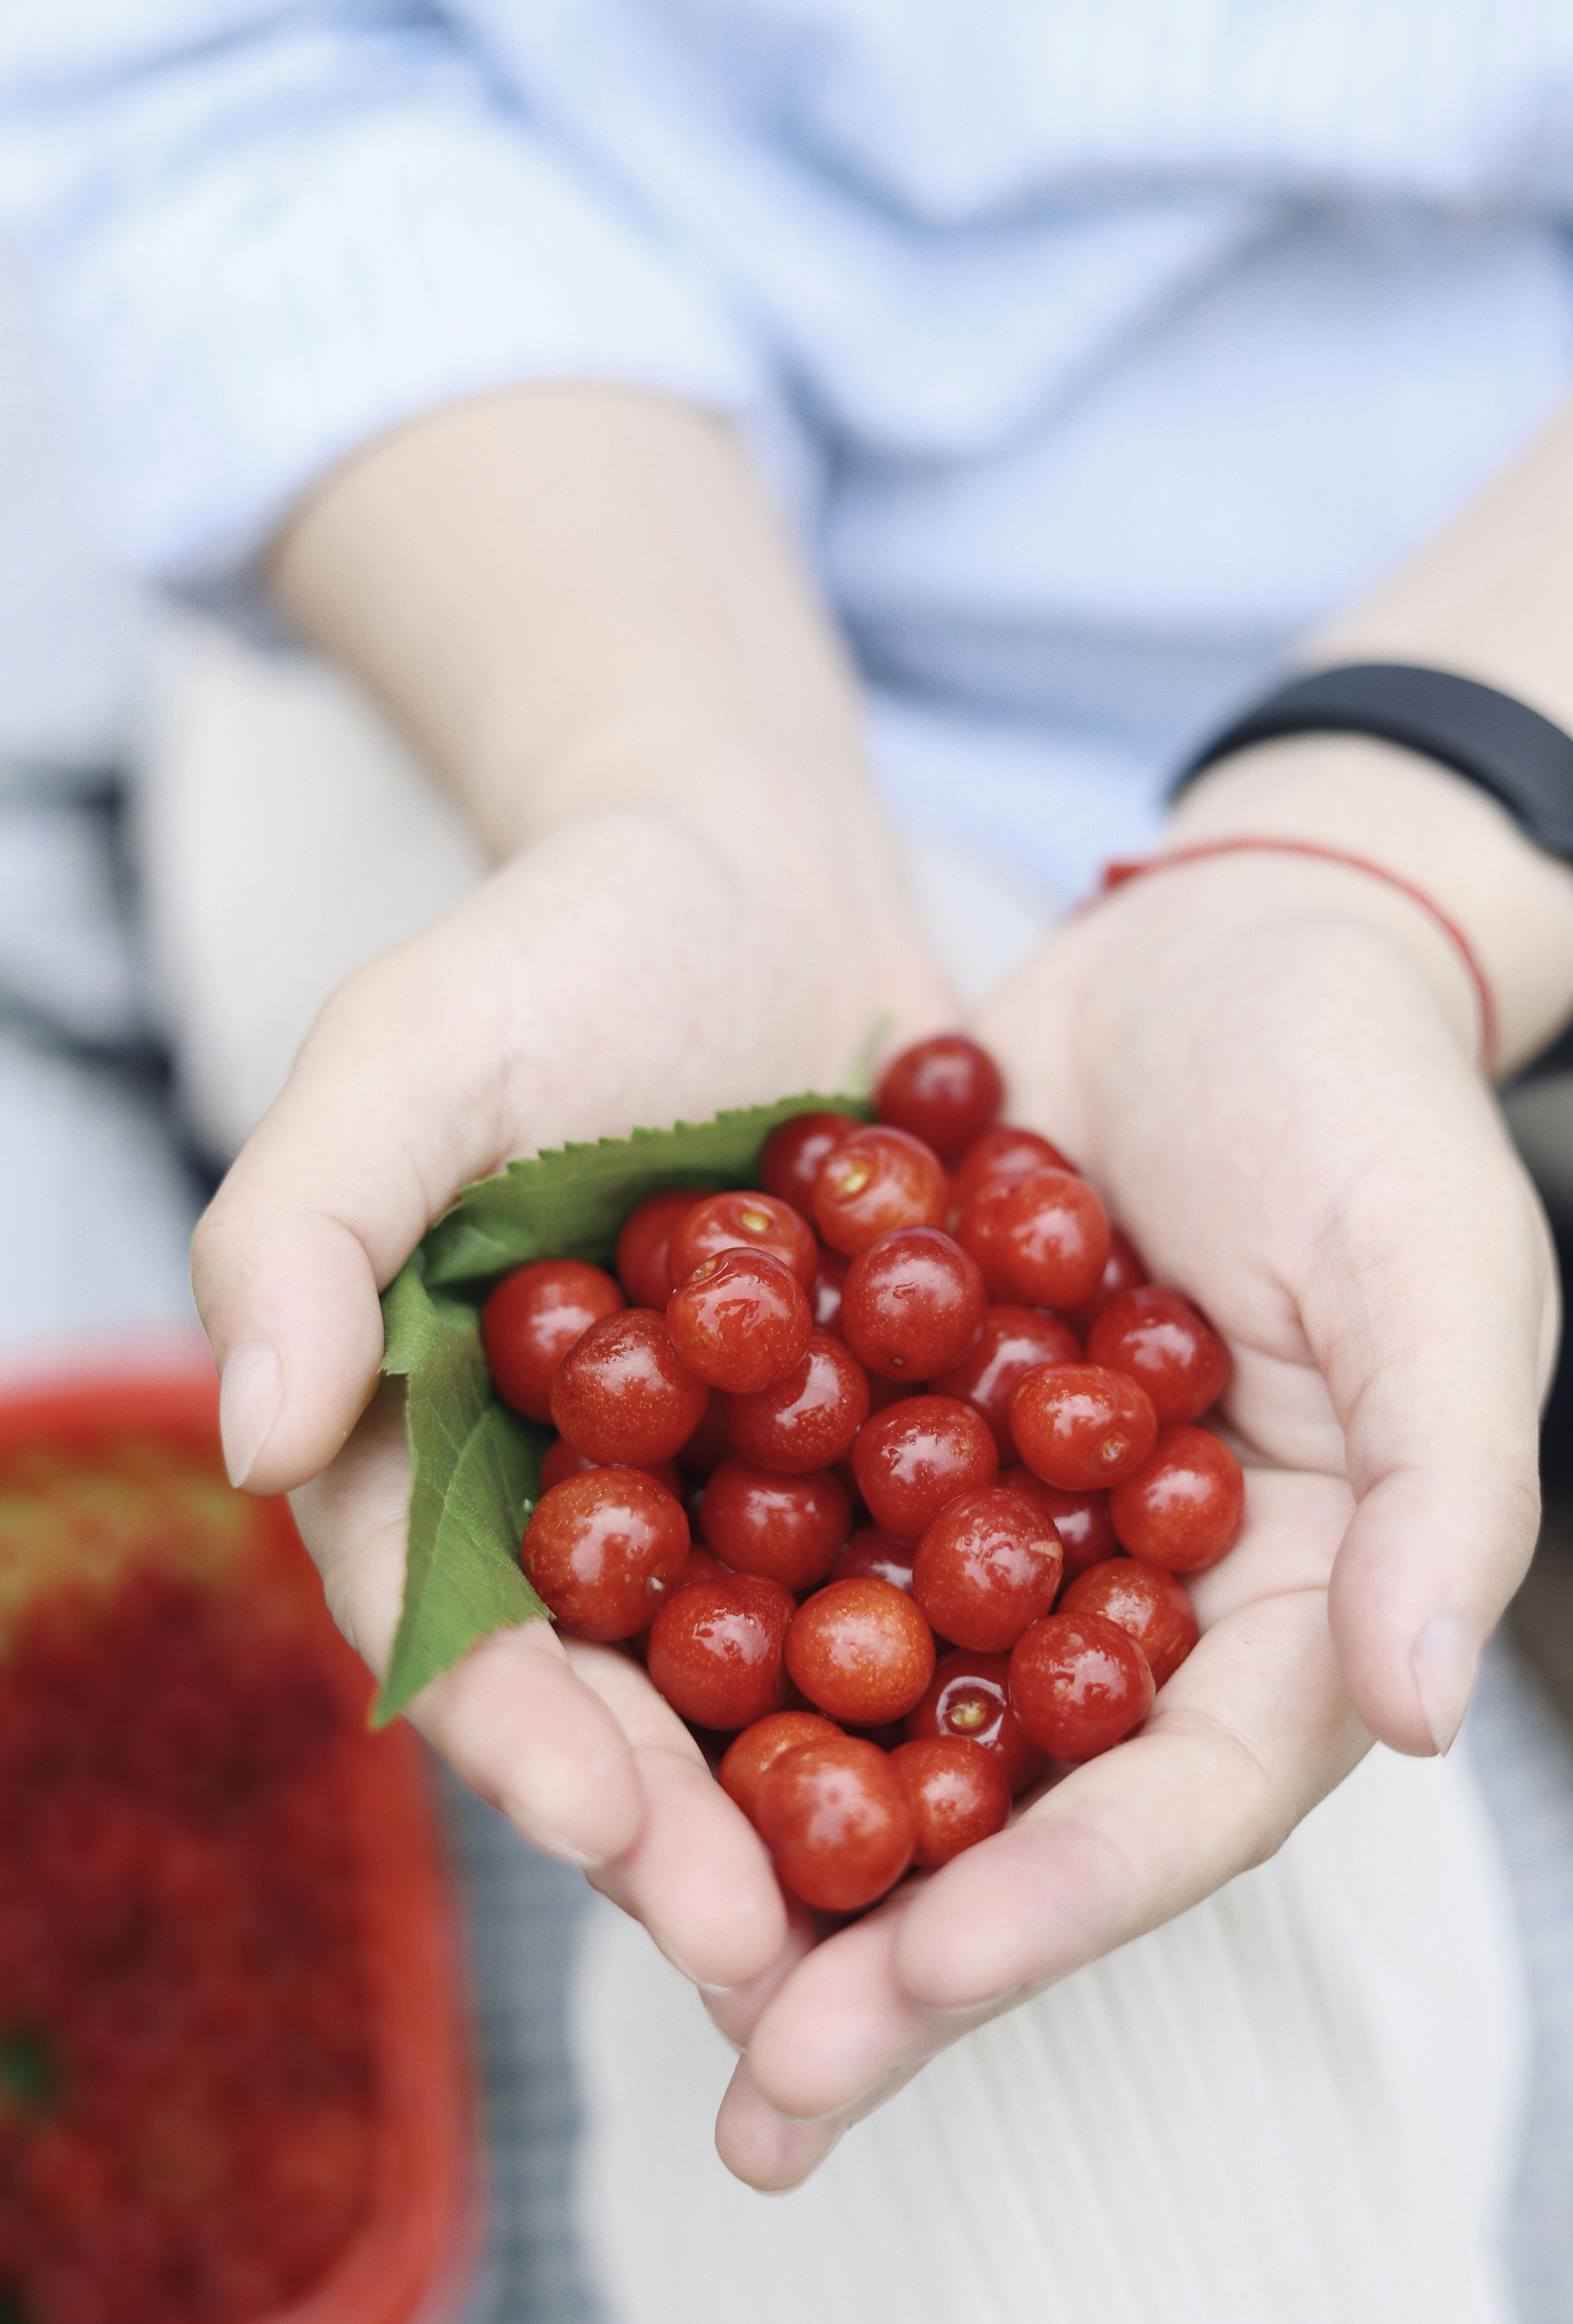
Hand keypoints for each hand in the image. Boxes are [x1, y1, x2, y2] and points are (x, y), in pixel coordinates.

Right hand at [192, 804, 952, 1991]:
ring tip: (915, 1910)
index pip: (460, 1622)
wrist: (750, 866)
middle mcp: (594, 1483)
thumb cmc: (555, 944)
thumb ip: (305, 1227)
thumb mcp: (407, 1050)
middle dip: (687, 1823)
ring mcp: (740, 1465)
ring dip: (833, 1788)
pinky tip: (1047, 1726)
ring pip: (776, 1661)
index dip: (523, 1734)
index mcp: (449, 1437)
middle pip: (627, 1686)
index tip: (604, 1824)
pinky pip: (914, 1548)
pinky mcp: (875, 1419)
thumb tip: (246, 1431)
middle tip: (772, 1950)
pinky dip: (966, 1638)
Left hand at [711, 850, 1556, 2186]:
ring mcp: (1002, 1519)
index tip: (906, 2000)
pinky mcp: (898, 1424)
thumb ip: (1440, 1493)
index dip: (1049, 1913)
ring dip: (777, 1830)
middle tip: (761, 2078)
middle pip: (1010, 1805)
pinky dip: (717, 1622)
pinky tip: (600, 1697)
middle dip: (887, 1944)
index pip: (1171, 1804)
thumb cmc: (1366, 1106)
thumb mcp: (1436, 1278)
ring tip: (656, 1942)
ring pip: (887, 1706)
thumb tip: (1409, 1710)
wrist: (1224, 950)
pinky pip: (804, 1540)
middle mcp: (1128, 1596)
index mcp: (1277, 1607)